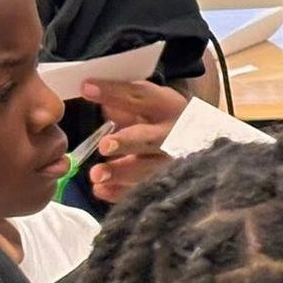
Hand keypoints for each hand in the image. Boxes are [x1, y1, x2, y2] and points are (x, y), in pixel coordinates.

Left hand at [82, 80, 188, 202]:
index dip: (114, 93)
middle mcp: (174, 134)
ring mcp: (172, 163)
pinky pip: (144, 192)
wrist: (196, 143)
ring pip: (148, 170)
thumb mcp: (149, 102)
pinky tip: (101, 190)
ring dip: (121, 172)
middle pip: (150, 139)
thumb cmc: (162, 119)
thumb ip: (123, 99)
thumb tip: (90, 91)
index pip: (141, 96)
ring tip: (96, 175)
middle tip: (104, 146)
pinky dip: (121, 193)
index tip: (86, 88)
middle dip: (127, 143)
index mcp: (169, 106)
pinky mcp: (165, 184)